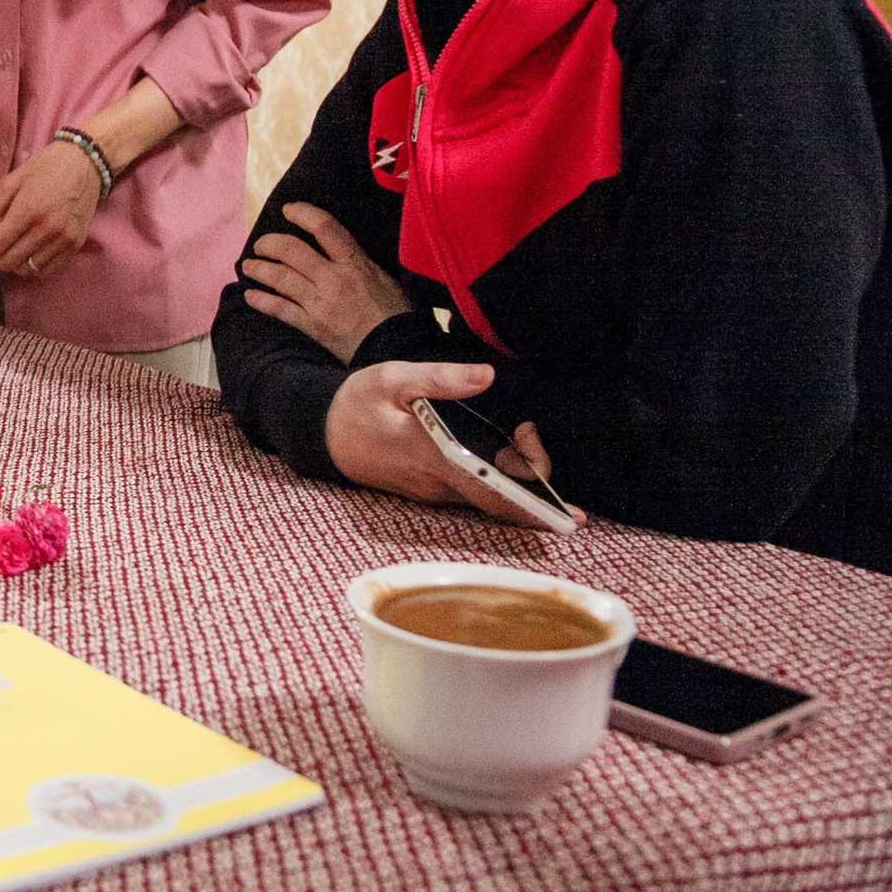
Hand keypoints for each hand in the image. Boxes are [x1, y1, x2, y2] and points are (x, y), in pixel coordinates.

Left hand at [0, 140, 96, 278]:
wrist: (86, 163)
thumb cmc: (44, 168)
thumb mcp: (10, 183)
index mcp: (27, 211)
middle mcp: (47, 229)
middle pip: (6, 262)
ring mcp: (63, 240)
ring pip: (25, 270)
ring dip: (8, 264)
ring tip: (5, 245)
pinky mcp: (75, 246)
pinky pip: (46, 272)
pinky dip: (30, 267)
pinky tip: (25, 252)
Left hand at [239, 202, 411, 362]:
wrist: (398, 351)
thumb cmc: (398, 315)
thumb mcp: (385, 278)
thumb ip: (360, 263)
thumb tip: (341, 250)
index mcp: (356, 264)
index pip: (325, 228)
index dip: (303, 213)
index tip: (289, 209)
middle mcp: (334, 279)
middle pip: (291, 251)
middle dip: (270, 244)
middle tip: (261, 244)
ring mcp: (320, 303)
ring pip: (280, 278)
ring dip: (259, 269)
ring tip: (248, 265)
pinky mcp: (312, 327)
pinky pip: (279, 309)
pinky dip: (261, 301)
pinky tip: (250, 296)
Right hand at [323, 360, 583, 529]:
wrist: (321, 432)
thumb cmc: (357, 403)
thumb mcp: (393, 377)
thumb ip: (440, 378)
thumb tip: (487, 376)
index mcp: (432, 458)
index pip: (491, 493)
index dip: (533, 506)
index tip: (570, 515)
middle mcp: (438, 485)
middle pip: (500, 497)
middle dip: (532, 474)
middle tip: (528, 431)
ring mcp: (434, 492)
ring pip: (490, 494)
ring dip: (515, 471)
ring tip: (520, 432)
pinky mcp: (431, 490)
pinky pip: (475, 491)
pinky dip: (498, 475)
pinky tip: (504, 448)